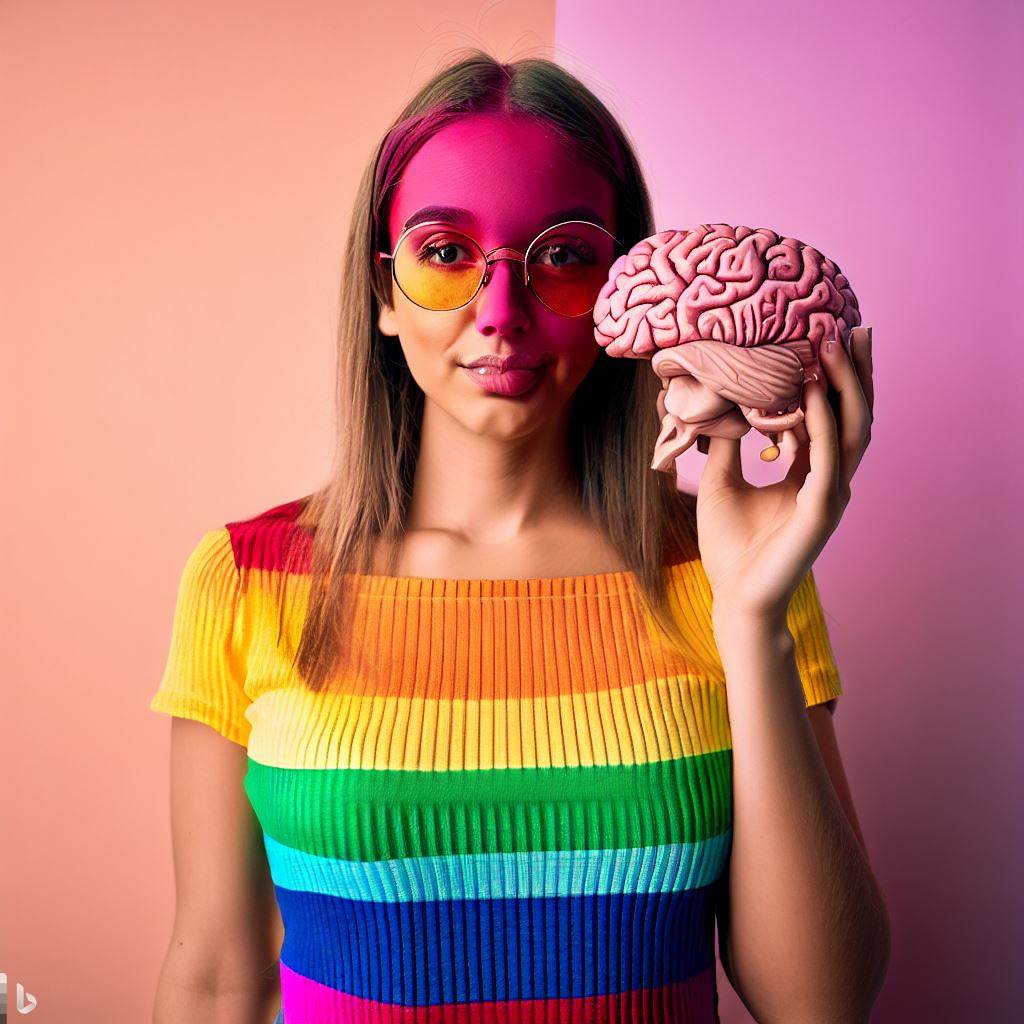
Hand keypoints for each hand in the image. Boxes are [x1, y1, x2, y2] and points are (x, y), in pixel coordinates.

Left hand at [695, 326, 873, 620]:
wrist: (733, 596)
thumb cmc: (729, 546)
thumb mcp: (720, 481)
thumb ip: (727, 443)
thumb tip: (717, 402)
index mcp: (809, 474)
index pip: (832, 417)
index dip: (835, 379)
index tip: (829, 337)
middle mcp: (828, 480)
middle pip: (853, 416)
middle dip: (855, 371)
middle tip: (851, 326)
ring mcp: (830, 495)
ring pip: (851, 431)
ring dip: (845, 386)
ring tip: (836, 344)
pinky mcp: (821, 512)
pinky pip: (826, 459)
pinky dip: (823, 423)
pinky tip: (815, 392)